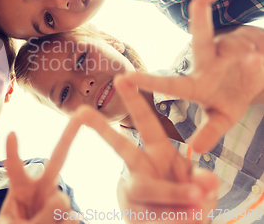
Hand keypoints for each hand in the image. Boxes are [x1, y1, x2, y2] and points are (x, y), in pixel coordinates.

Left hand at [0, 116, 85, 222]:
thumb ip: (33, 216)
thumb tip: (61, 199)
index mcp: (20, 189)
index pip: (15, 168)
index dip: (12, 152)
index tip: (9, 133)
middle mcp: (41, 190)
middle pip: (57, 160)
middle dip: (68, 136)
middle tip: (81, 115)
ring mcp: (58, 202)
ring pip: (61, 202)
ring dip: (50, 217)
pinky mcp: (72, 217)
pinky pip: (74, 219)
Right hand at [77, 85, 217, 223]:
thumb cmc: (189, 201)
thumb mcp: (202, 188)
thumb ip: (203, 182)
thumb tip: (206, 182)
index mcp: (159, 151)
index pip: (146, 123)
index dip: (135, 100)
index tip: (121, 77)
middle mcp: (141, 168)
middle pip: (120, 148)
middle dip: (101, 129)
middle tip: (82, 112)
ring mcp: (134, 192)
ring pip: (146, 189)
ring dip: (172, 195)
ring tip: (197, 207)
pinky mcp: (133, 215)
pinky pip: (155, 217)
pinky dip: (176, 220)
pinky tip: (186, 220)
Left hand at [124, 0, 263, 152]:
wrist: (255, 75)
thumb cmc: (230, 96)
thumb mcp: (223, 119)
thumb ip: (211, 131)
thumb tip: (198, 149)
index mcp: (197, 83)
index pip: (170, 83)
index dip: (148, 82)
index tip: (124, 78)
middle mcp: (208, 60)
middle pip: (202, 35)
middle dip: (201, 11)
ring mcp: (228, 46)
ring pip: (236, 42)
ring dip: (244, 52)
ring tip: (253, 58)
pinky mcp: (246, 40)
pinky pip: (251, 48)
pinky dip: (257, 55)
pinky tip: (257, 58)